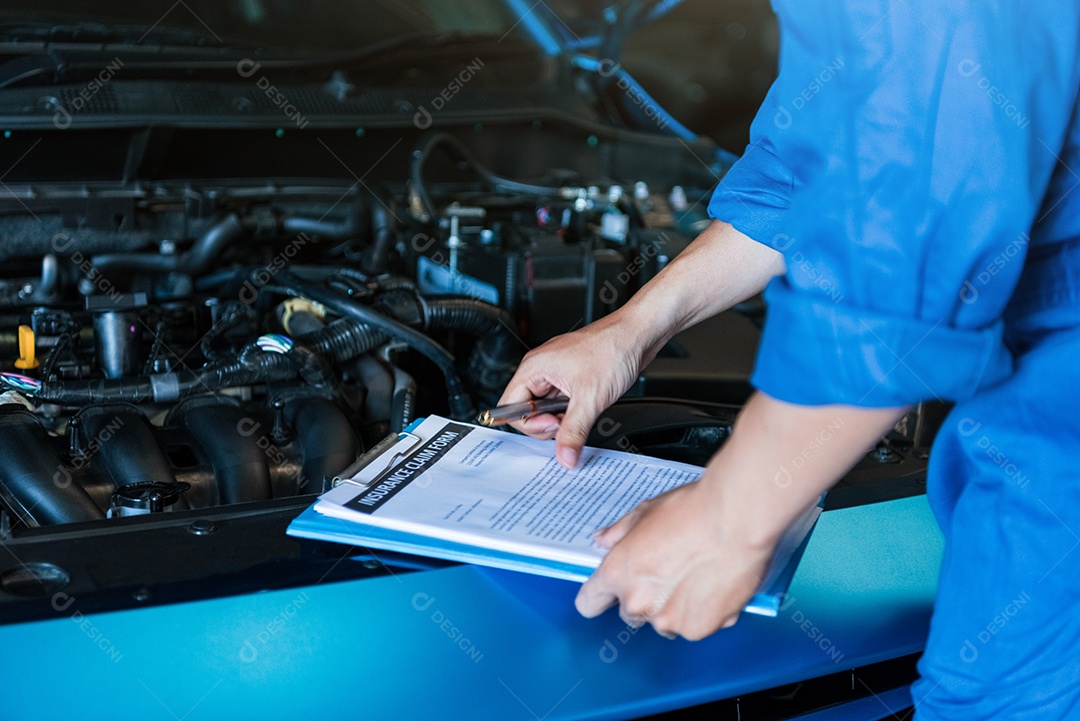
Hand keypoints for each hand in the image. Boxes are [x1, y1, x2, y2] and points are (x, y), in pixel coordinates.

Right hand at [498, 313, 652, 468]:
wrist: (638, 334)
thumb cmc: (613, 348)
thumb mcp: (591, 398)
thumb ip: (574, 431)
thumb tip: (564, 457)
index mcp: (534, 368)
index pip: (510, 407)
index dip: (529, 424)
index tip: (553, 426)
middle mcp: (541, 369)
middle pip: (526, 411)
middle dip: (546, 424)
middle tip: (568, 422)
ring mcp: (556, 374)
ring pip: (545, 409)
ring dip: (560, 419)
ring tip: (581, 412)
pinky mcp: (570, 378)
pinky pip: (560, 403)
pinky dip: (570, 412)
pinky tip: (585, 409)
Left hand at [575, 479, 774, 640]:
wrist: (736, 520)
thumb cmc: (693, 511)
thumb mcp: (645, 512)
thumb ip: (619, 532)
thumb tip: (605, 539)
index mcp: (618, 574)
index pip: (589, 603)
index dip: (599, 596)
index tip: (608, 592)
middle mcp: (639, 603)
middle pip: (630, 613)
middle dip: (644, 598)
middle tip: (667, 573)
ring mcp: (670, 620)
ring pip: (665, 622)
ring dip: (674, 608)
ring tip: (695, 577)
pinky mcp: (700, 628)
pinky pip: (695, 625)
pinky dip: (703, 613)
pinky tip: (714, 585)